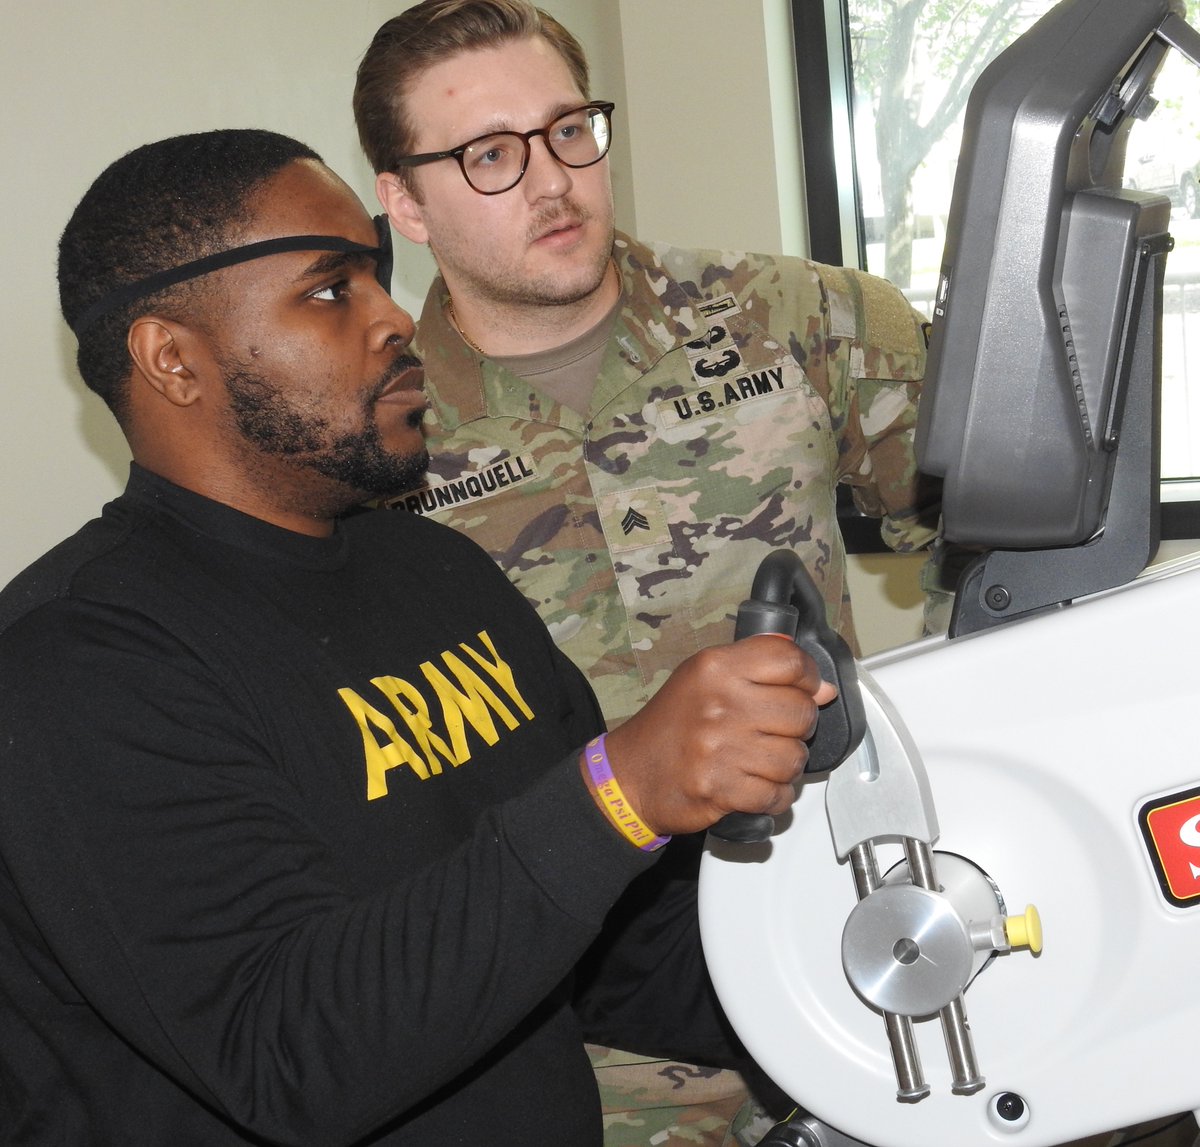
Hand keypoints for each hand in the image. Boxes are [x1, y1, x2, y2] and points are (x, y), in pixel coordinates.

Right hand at [599, 636, 836, 836]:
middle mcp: (719, 703)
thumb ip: (761, 672)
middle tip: (773, 732)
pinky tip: (755, 786)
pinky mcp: (720, 788)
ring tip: (761, 761)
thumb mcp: (704, 677)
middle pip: (801, 711)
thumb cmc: (673, 724)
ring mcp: (720, 747)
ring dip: (786, 766)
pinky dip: (773, 796)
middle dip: (796, 728)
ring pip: (795, 758)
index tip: (803, 689)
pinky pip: (777, 794)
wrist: (631, 773)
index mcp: (715, 667)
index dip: (806, 677)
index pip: (789, 660)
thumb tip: (822, 689)